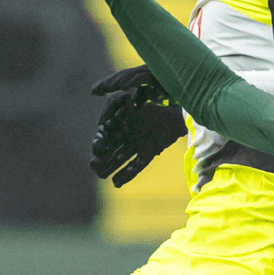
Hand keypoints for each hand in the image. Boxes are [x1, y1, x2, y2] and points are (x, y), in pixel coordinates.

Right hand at [89, 65, 185, 186]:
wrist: (180, 109)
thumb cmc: (155, 99)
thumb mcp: (135, 94)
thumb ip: (114, 97)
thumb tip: (93, 92)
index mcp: (122, 117)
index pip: (105, 132)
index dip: (99, 140)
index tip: (98, 145)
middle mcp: (128, 130)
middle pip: (110, 146)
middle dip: (101, 156)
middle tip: (94, 164)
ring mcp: (139, 141)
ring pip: (120, 157)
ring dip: (110, 166)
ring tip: (100, 175)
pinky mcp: (150, 151)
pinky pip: (137, 164)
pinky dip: (127, 174)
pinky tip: (116, 183)